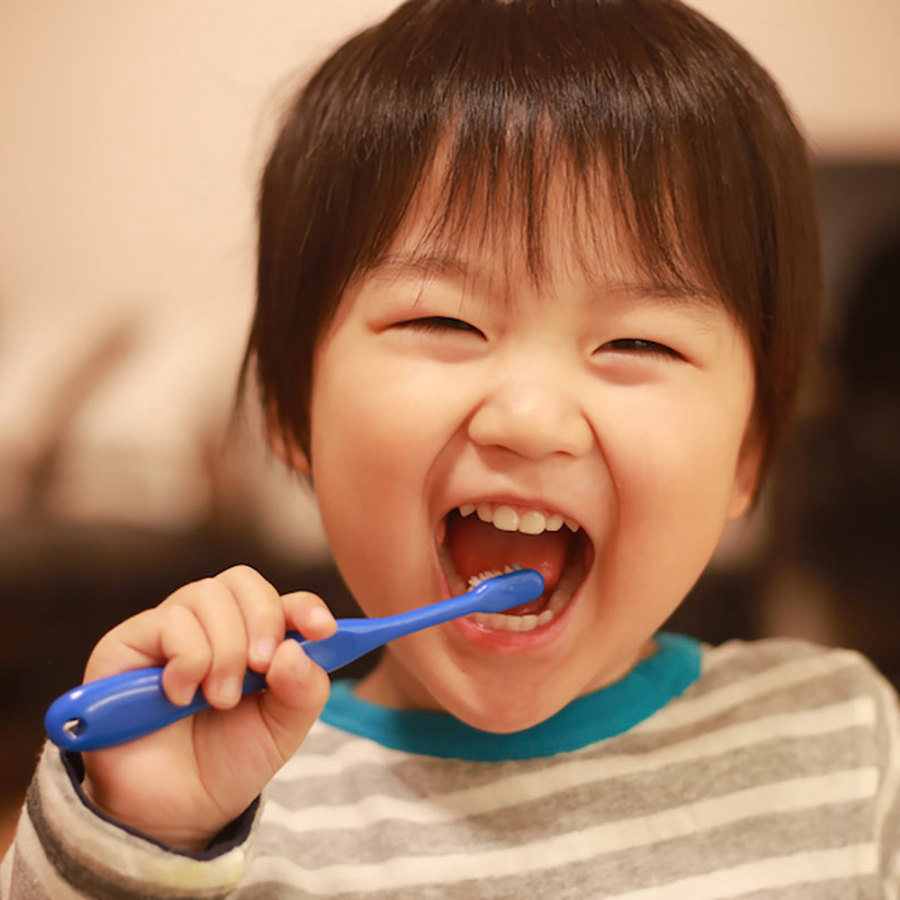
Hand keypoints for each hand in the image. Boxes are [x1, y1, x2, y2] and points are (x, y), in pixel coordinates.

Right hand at [79, 565, 335, 850]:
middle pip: (242, 581)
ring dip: (225, 650)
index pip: (282, 599)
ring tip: (219, 699)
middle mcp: (209, 625)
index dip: (305, 607)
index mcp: (253, 638)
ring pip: (207, 596)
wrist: (174, 813)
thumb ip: (303, 689)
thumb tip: (294, 649)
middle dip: (263, 620)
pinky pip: (169, 622)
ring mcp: (166, 630)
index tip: (323, 630)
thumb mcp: (282, 730)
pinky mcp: (126, 644)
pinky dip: (188, 659)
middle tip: (262, 669)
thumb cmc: (227, 762)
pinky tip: (180, 696)